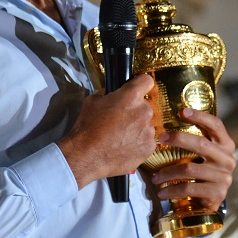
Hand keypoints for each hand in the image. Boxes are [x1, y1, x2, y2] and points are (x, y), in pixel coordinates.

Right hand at [57, 74, 156, 188]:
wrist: (88, 156)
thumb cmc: (88, 126)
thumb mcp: (93, 101)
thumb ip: (108, 94)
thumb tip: (115, 95)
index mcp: (132, 96)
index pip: (146, 81)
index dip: (140, 85)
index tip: (135, 91)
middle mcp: (144, 111)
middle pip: (145, 106)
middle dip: (135, 111)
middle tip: (120, 121)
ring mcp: (149, 130)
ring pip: (146, 125)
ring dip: (137, 128)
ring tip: (121, 138)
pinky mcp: (149, 147)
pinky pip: (147, 141)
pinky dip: (138, 143)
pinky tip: (124, 148)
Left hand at [148, 107, 235, 213]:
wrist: (210, 200)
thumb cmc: (201, 171)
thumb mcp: (203, 154)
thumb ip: (194, 140)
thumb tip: (165, 124)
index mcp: (226, 144)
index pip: (216, 125)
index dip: (200, 116)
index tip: (182, 111)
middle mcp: (228, 159)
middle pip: (201, 144)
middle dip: (179, 138)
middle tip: (160, 138)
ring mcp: (224, 177)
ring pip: (189, 169)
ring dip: (167, 173)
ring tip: (153, 177)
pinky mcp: (217, 194)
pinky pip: (189, 189)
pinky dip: (171, 190)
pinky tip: (161, 192)